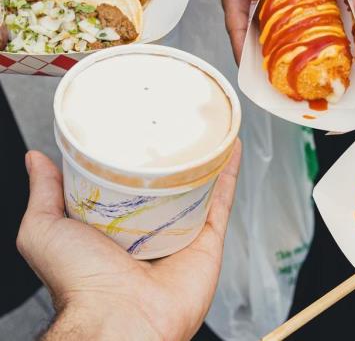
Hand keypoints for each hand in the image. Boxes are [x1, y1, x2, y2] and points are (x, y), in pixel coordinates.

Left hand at [17, 142, 241, 340]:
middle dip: (171, 157)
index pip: (125, 186)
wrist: (122, 319)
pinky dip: (229, 172)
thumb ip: (43, 195)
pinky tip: (229, 147)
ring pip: (198, 188)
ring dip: (204, 159)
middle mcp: (150, 231)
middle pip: (166, 186)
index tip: (133, 130)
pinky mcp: (208, 240)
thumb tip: (36, 159)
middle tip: (173, 125)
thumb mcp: (44, 231)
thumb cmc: (81, 284)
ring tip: (206, 128)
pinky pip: (222, 200)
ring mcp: (181, 234)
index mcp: (114, 228)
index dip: (130, 159)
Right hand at [218, 0, 354, 63]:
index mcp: (241, 9)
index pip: (244, 39)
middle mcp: (262, 11)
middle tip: (325, 54)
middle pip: (280, 35)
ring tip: (354, 7)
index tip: (268, 77)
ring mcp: (281, 2)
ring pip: (304, 15)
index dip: (254, 60)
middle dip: (303, 44)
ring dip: (331, 12)